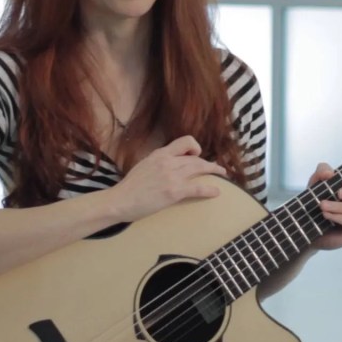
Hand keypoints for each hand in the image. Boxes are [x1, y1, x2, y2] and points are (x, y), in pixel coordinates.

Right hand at [109, 135, 226, 222]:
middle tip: (218, 169)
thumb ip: (157, 163)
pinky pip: (198, 187)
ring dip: (214, 171)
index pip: (184, 142)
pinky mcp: (174, 191)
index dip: (194, 147)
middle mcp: (168, 161)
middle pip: (196, 157)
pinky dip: (210, 189)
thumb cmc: (129, 187)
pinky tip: (216, 192)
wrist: (120, 200)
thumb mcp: (143, 166)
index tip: (196, 156)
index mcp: (159, 154)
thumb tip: (167, 166)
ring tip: (222, 175)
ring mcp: (172, 176)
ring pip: (200, 168)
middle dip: (209, 163)